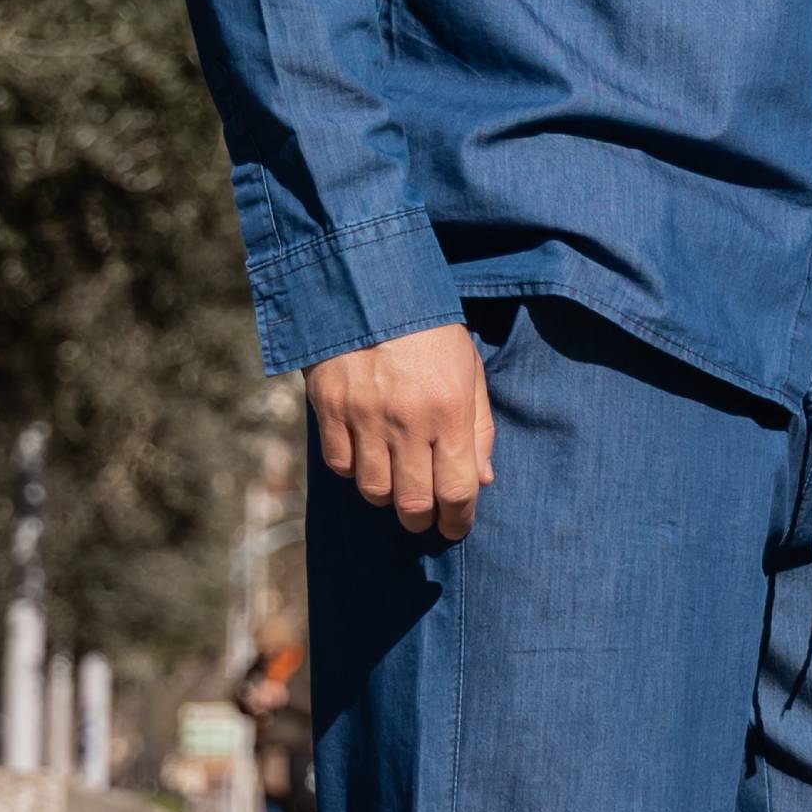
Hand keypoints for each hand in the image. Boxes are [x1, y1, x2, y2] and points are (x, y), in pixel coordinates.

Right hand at [306, 323, 495, 540]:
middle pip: (413, 503)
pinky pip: (341, 466)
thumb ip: (478, 429)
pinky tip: (364, 455)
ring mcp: (365, 415)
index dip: (457, 520)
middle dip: (421, 520)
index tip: (454, 527)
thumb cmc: (429, 332)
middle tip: (423, 517)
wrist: (369, 284)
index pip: (456, 490)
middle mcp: (408, 419)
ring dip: (387, 497)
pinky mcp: (330, 408)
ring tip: (394, 482)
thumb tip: (481, 482)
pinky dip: (354, 470)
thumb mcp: (468, 372)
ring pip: (374, 491)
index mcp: (449, 411)